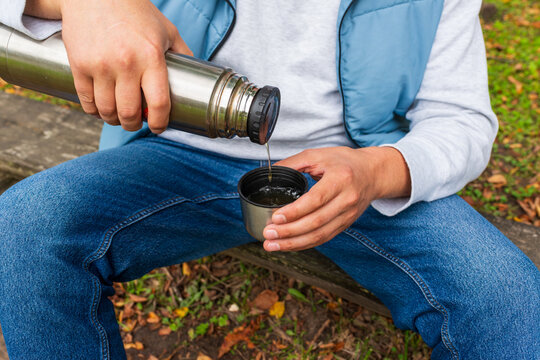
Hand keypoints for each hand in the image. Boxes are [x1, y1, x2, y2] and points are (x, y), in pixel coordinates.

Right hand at [59, 0, 192, 132]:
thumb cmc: (135, 11)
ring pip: (107, 110)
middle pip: (130, 113)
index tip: (159, 127)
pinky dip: (94, 111)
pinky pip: (86, 101)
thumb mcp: (166, 30)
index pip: (159, 104)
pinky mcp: (79, 65)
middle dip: (134, 125)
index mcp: (151, 57)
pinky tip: (101, 109)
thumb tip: (198, 78)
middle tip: (136, 123)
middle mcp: (126, 63)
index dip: (160, 123)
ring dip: (114, 120)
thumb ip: (183, 54)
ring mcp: (100, 65)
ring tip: (119, 117)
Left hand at [262, 147, 410, 251]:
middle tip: (268, 234)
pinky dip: (305, 244)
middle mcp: (347, 199)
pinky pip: (324, 238)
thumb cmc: (344, 162)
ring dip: (294, 243)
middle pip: (316, 222)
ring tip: (272, 245)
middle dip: (289, 232)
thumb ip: (293, 163)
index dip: (295, 211)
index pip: (316, 200)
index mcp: (340, 178)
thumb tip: (269, 173)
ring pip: (320, 235)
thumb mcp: (318, 154)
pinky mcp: (346, 224)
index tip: (275, 217)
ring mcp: (348, 215)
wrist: (372, 173)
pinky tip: (289, 245)